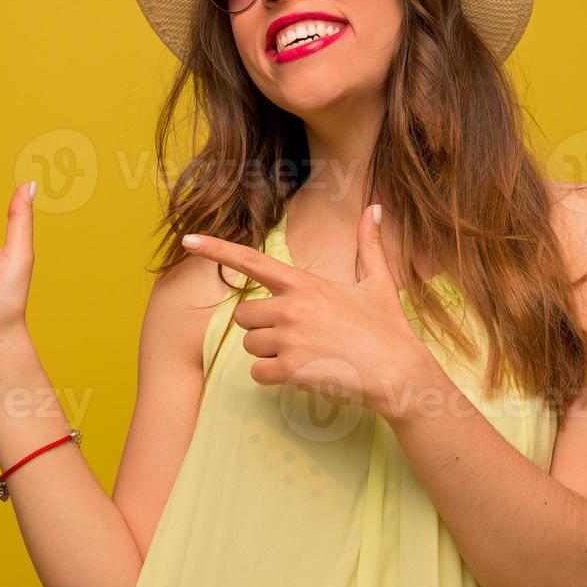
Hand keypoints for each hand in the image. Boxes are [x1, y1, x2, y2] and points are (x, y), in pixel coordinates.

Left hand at [182, 203, 430, 416]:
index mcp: (304, 283)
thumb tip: (375, 208)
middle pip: (244, 314)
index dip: (216, 249)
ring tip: (306, 354)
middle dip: (261, 326)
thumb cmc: (388, 328)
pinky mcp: (290, 369)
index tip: (188, 241)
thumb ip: (369, 244)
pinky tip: (302, 373)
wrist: (398, 372)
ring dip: (269, 353)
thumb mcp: (379, 281)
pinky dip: (272, 378)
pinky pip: (257, 374)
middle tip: (297, 334)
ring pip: (249, 345)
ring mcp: (288, 339)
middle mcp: (290, 307)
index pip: (251, 261)